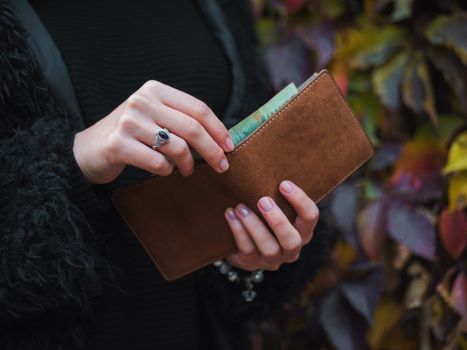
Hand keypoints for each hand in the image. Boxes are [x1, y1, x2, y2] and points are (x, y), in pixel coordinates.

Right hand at [73, 80, 233, 183]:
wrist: (87, 150)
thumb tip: (221, 138)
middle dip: (213, 151)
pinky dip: (166, 171)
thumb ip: (180, 120)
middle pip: (192, 128)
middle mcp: (142, 101)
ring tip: (186, 170)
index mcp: (155, 90)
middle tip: (222, 167)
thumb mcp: (154, 117)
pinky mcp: (118, 144)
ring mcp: (128, 122)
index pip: (198, 108)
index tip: (230, 147)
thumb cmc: (130, 136)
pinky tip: (163, 171)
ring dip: (188, 164)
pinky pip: (158, 163)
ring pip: (177, 147)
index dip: (219, 129)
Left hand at [224, 180, 318, 270]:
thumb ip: (277, 191)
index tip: (283, 184)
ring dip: (254, 226)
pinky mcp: (252, 264)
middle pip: (292, 240)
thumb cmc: (264, 214)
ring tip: (240, 207)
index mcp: (303, 230)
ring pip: (269, 248)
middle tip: (263, 200)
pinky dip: (238, 231)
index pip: (311, 217)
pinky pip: (247, 250)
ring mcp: (273, 259)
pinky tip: (230, 214)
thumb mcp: (276, 204)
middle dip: (277, 220)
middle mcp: (292, 248)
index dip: (300, 201)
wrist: (243, 240)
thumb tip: (272, 154)